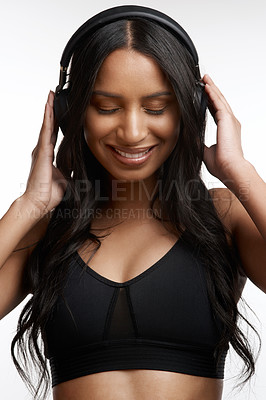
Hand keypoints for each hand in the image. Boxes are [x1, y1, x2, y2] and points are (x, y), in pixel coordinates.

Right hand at [23, 91, 66, 213]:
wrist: (39, 203)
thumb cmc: (50, 193)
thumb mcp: (67, 178)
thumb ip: (72, 170)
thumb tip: (81, 166)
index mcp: (48, 156)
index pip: (53, 135)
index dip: (56, 122)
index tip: (59, 110)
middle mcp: (43, 150)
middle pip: (48, 126)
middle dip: (51, 111)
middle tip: (53, 95)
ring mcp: (41, 150)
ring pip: (46, 125)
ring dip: (49, 110)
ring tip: (51, 95)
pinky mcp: (42, 152)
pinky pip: (45, 131)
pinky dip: (48, 118)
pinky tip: (49, 107)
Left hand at [203, 74, 244, 183]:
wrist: (229, 169)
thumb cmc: (221, 164)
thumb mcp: (204, 150)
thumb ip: (197, 142)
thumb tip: (187, 136)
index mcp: (225, 129)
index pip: (216, 111)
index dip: (209, 102)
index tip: (203, 94)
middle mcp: (229, 123)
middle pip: (219, 102)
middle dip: (211, 90)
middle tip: (204, 80)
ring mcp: (230, 120)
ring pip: (219, 99)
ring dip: (212, 88)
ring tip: (205, 78)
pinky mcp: (227, 120)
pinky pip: (218, 103)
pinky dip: (212, 94)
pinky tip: (206, 86)